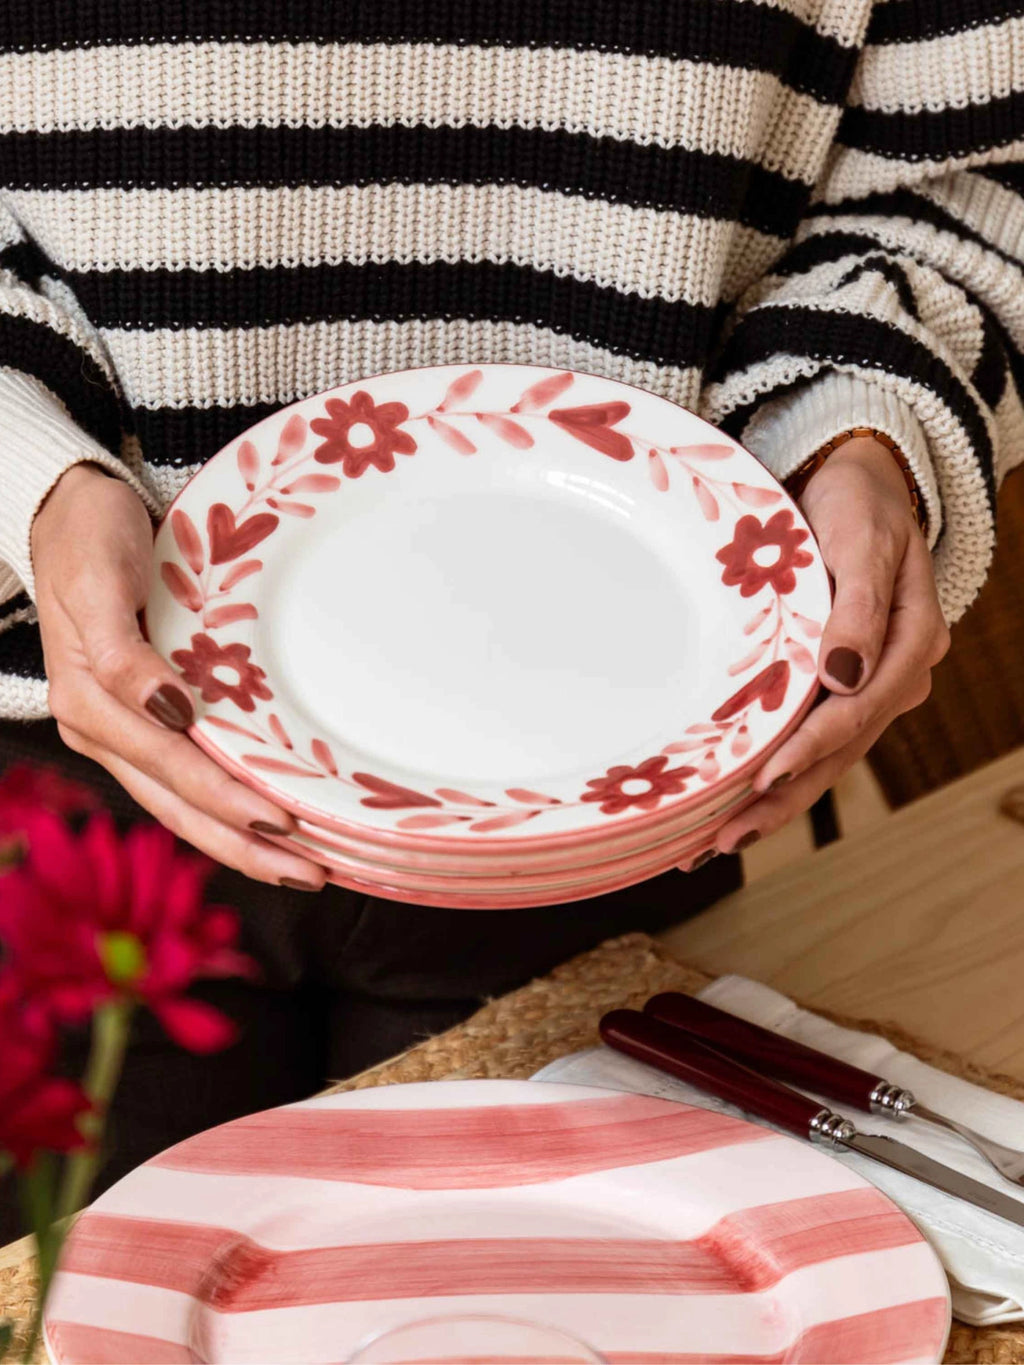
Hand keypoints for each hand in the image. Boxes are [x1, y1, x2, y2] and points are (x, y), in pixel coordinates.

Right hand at [31, 465, 326, 889]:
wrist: (67, 511)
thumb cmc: (88, 537)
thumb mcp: (98, 583)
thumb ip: (122, 655)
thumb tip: (167, 710)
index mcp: (89, 703)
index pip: (168, 766)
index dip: (225, 799)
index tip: (282, 821)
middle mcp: (102, 729)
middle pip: (177, 806)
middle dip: (243, 846)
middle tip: (312, 874)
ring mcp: (120, 730)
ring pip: (180, 805)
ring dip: (239, 841)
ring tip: (301, 867)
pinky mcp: (139, 719)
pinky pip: (181, 780)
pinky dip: (223, 809)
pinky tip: (261, 825)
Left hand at [713, 436, 949, 854]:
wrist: (861, 488)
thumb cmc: (858, 505)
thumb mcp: (861, 540)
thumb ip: (858, 606)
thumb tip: (846, 675)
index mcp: (909, 644)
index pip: (856, 712)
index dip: (808, 748)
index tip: (763, 777)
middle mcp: (893, 678)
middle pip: (837, 754)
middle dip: (780, 801)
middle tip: (721, 841)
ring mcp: (868, 690)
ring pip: (823, 761)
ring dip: (772, 806)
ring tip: (715, 844)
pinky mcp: (839, 690)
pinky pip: (810, 744)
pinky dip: (775, 778)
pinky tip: (731, 808)